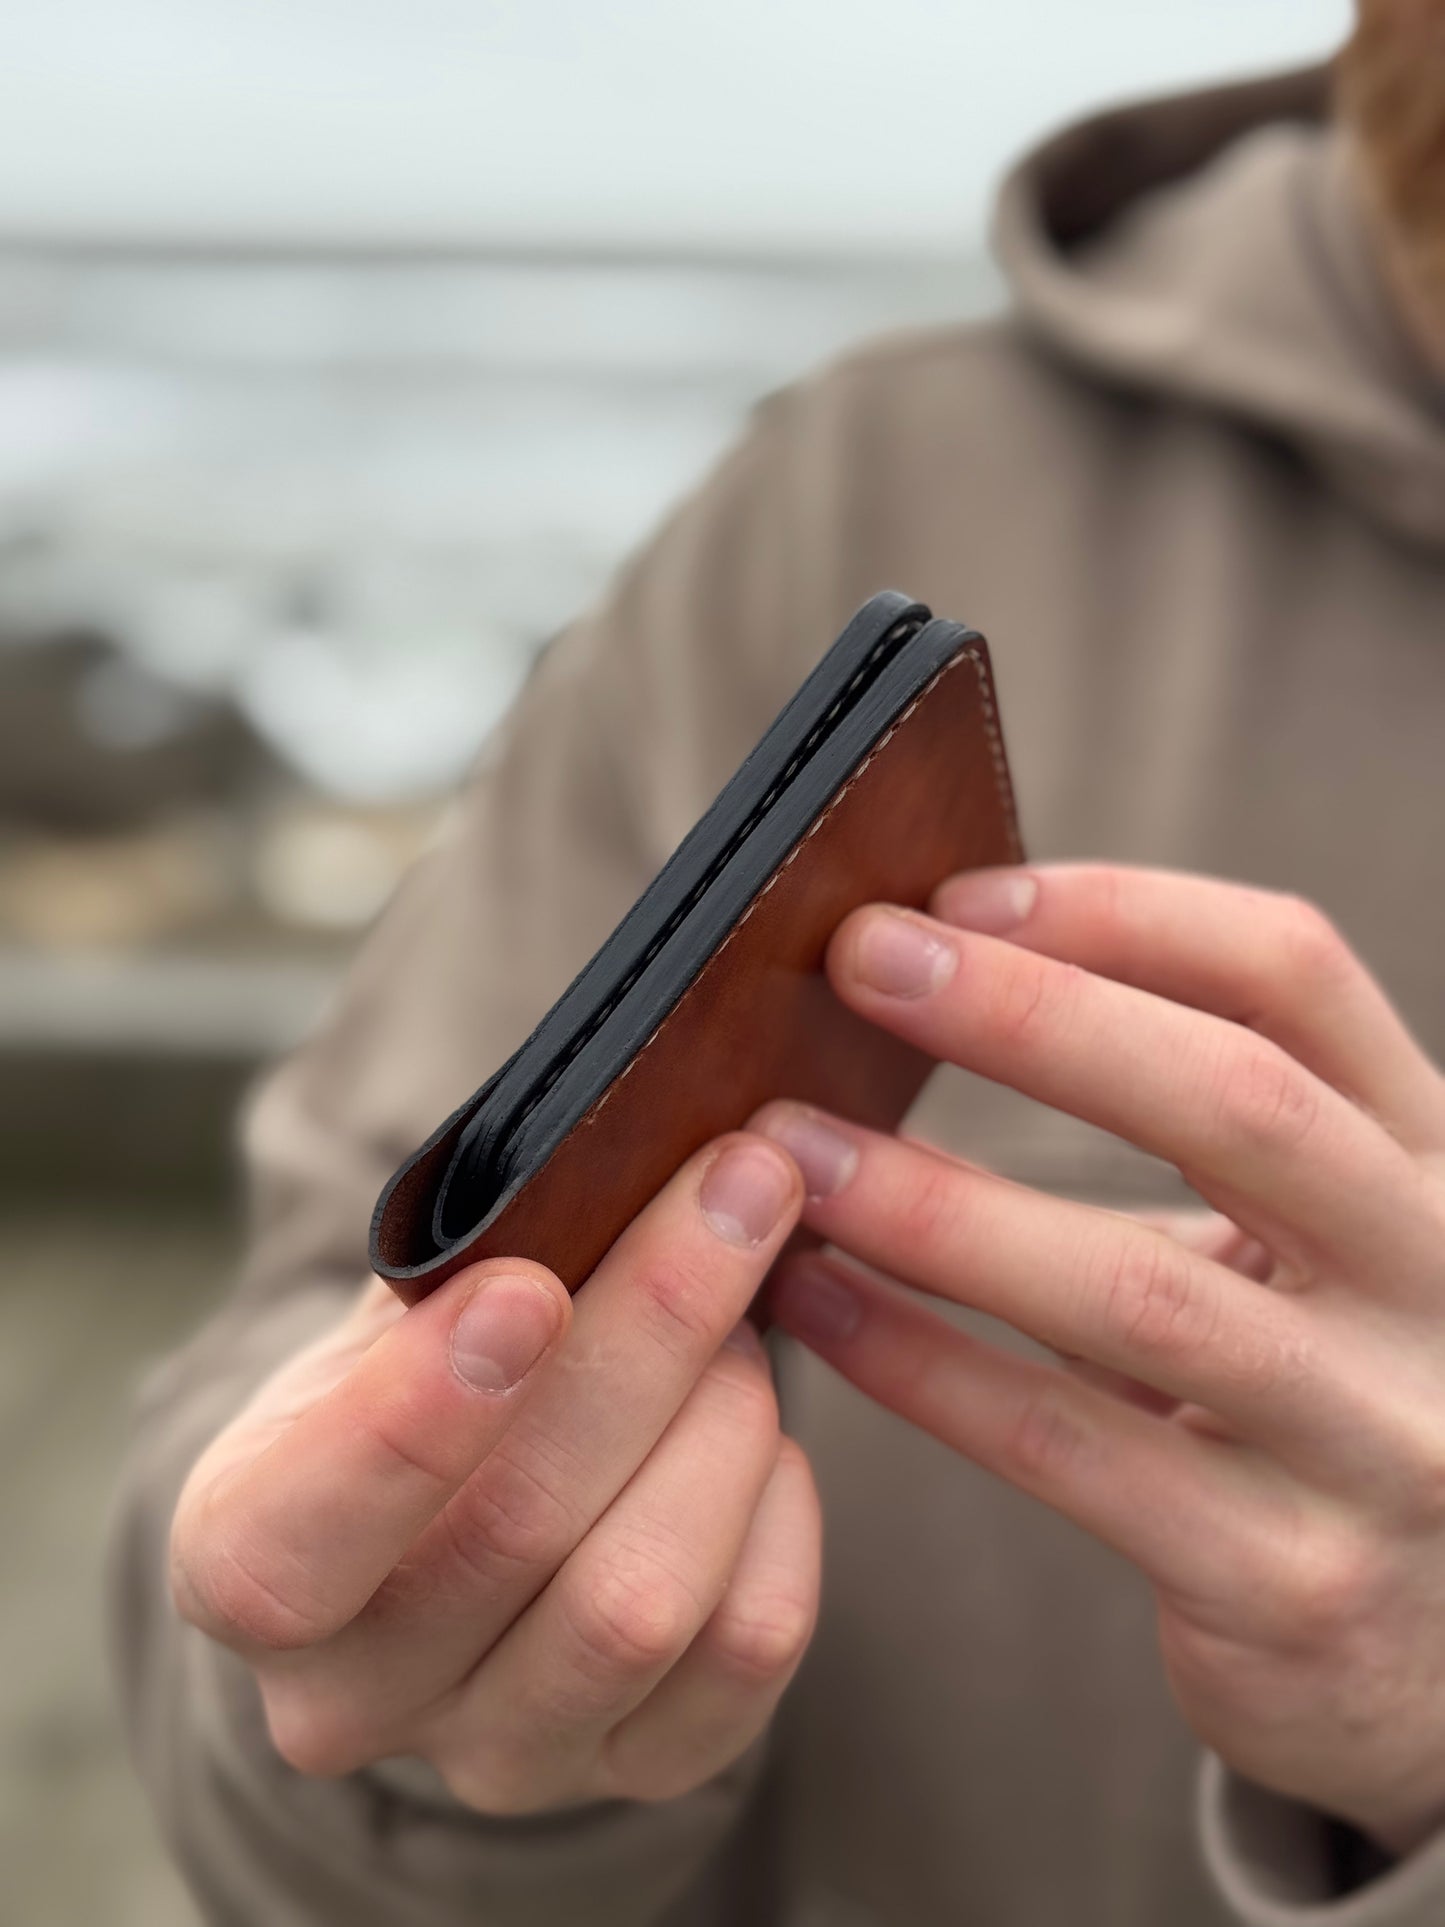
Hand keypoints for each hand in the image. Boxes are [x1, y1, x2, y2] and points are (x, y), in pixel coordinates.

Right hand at [169, 1135, 819, 1812]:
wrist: (443, 1530)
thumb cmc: (407, 1385)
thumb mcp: (384, 1317)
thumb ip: (456, 1272)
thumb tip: (597, 1179)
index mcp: (246, 1564)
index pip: (298, 1540)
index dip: (416, 1419)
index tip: (526, 1288)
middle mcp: (352, 1698)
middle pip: (518, 1531)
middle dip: (652, 1331)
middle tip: (739, 1187)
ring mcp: (497, 1754)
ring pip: (644, 1600)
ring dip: (725, 1416)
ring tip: (747, 1312)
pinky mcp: (635, 1771)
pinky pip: (749, 1649)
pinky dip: (780, 1512)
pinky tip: (764, 1430)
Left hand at [756, 864, 1444, 1855]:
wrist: (1434, 1651)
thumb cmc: (1323, 1398)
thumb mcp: (1309, 1240)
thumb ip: (1194, 1129)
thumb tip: (943, 986)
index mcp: (1427, 1163)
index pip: (1295, 977)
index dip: (1127, 913)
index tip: (961, 896)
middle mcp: (1437, 1287)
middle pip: (1236, 1102)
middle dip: (1032, 1016)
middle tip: (865, 962)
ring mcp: (1379, 1443)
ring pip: (1136, 1294)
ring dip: (939, 1208)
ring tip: (793, 1154)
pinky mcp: (1289, 1583)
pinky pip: (1071, 1453)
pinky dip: (925, 1367)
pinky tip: (818, 1307)